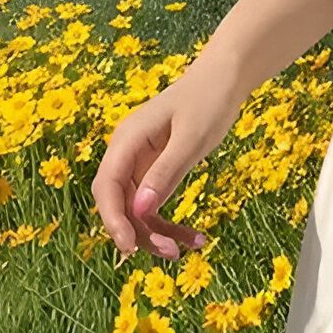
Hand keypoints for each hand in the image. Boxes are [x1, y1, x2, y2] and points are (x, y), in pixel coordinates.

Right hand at [90, 61, 245, 259]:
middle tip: (170, 253)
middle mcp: (127, 154)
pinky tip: (194, 238)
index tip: (129, 246)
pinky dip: (170, 222)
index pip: (107, 186)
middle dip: (139, 231)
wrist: (224, 79)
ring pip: (138, 209)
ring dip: (157, 232)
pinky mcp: (157, 170)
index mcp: (127, 140)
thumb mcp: (191, 137)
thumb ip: (166, 171)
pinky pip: (156, 203)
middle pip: (120, 203)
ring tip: (186, 248)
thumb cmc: (208, 100)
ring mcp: (141, 163)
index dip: (113, 219)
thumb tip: (140, 210)